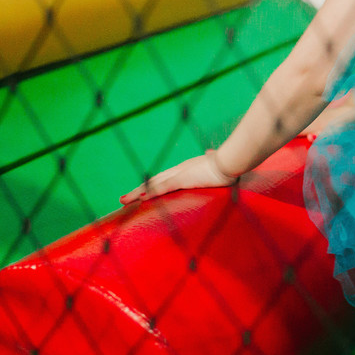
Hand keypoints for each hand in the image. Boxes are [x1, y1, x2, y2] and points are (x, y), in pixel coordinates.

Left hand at [120, 150, 237, 204]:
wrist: (232, 160)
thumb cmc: (228, 163)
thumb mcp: (216, 162)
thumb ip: (211, 158)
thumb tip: (211, 153)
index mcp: (186, 168)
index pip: (163, 178)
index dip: (150, 185)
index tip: (140, 192)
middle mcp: (179, 169)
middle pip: (153, 180)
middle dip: (138, 190)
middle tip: (123, 199)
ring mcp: (180, 173)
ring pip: (153, 184)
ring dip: (137, 193)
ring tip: (124, 201)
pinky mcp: (183, 179)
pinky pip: (163, 187)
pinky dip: (150, 193)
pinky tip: (140, 198)